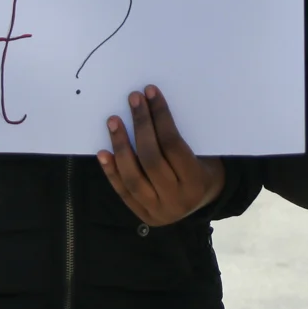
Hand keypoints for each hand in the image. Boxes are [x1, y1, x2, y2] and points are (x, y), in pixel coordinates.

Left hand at [98, 86, 225, 226]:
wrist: (203, 201)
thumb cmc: (203, 167)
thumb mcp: (204, 153)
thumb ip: (181, 137)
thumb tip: (152, 105)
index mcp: (196, 181)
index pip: (173, 144)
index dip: (160, 116)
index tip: (150, 93)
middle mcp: (176, 199)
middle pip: (151, 159)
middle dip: (141, 125)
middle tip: (133, 99)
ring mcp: (157, 210)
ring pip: (133, 177)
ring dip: (121, 146)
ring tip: (113, 121)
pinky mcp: (142, 215)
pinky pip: (123, 191)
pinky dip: (111, 171)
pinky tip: (103, 152)